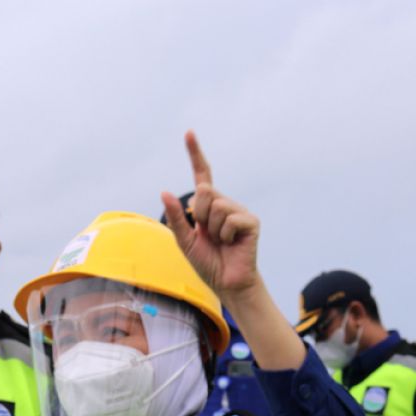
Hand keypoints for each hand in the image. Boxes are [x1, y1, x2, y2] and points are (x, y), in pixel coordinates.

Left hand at [161, 130, 260, 299]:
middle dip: (199, 215)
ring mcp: (239, 211)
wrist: (227, 283)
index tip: (189, 133)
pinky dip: (225, 235)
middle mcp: (225, 203)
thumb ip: (176, 218)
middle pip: (203, 191)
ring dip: (212, 229)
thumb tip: (165, 192)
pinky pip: (229, 218)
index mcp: (208, 206)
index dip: (195, 154)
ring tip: (221, 242)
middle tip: (208, 234)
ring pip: (215, 205)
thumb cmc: (207, 263)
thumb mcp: (184, 240)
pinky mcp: (250, 221)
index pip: (201, 176)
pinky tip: (232, 244)